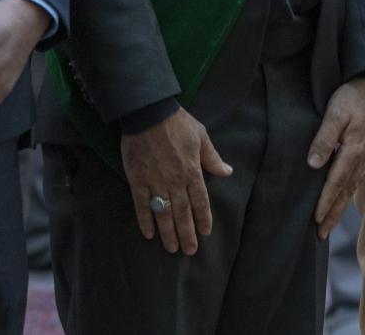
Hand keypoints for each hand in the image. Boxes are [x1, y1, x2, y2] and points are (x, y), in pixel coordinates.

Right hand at [122, 107, 231, 254]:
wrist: (148, 113)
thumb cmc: (177, 122)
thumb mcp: (201, 136)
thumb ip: (212, 158)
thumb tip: (227, 172)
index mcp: (192, 170)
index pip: (200, 201)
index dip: (202, 218)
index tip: (205, 232)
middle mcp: (175, 181)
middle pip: (182, 213)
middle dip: (187, 233)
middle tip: (189, 251)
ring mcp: (155, 182)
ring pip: (163, 213)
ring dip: (168, 233)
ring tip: (171, 248)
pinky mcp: (137, 180)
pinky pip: (142, 205)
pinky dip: (145, 220)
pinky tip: (149, 234)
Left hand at [310, 77, 364, 238]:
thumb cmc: (353, 96)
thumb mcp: (335, 113)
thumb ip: (324, 138)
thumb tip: (313, 164)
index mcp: (353, 149)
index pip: (336, 181)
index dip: (325, 201)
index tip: (316, 219)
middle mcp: (361, 156)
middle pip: (345, 191)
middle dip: (332, 213)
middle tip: (321, 234)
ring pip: (351, 187)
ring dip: (340, 207)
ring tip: (329, 224)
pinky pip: (357, 178)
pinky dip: (348, 193)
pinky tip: (343, 198)